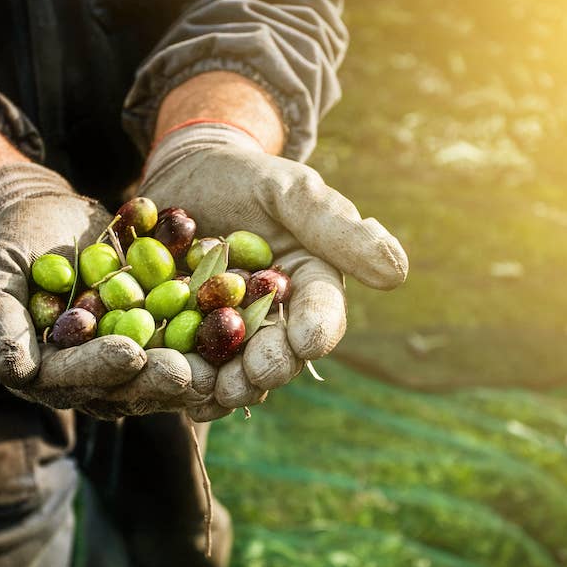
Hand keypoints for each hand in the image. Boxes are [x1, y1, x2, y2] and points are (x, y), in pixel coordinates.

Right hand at [0, 163, 206, 417]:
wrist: (46, 214)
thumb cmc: (10, 242)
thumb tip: (12, 369)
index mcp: (44, 370)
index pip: (72, 377)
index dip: (100, 368)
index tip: (128, 354)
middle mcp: (89, 374)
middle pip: (126, 385)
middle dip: (158, 379)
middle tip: (190, 373)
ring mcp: (127, 357)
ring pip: (163, 370)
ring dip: (195, 369)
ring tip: (225, 362)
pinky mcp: (157, 335)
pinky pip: (187, 339)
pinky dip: (213, 336)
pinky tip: (242, 329)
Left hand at [138, 123, 407, 419]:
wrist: (186, 174)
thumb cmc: (247, 176)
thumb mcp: (291, 190)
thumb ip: (336, 227)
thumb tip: (397, 272)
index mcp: (309, 286)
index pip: (322, 313)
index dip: (317, 330)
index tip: (307, 342)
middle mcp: (274, 319)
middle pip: (278, 352)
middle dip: (268, 368)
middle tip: (254, 377)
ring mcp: (227, 331)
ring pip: (231, 367)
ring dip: (223, 384)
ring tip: (210, 392)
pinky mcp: (183, 333)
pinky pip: (184, 360)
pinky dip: (178, 374)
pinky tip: (168, 383)